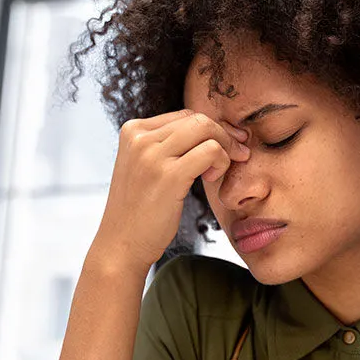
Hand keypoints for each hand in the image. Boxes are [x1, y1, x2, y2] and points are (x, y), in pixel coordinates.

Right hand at [92, 110, 249, 270]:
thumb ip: (167, 145)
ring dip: (225, 148)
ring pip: (206, 130)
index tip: (227, 145)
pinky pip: (211, 151)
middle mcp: (139, 137)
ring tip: (217, 172)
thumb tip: (211, 128)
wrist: (121, 244)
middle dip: (224, 135)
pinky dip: (221, 161)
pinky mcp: (168, 175)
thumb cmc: (140, 210)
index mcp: (132, 130)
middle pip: (198, 119)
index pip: (184, 116)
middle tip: (238, 155)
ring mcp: (152, 155)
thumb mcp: (145, 167)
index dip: (211, 129)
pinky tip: (211, 179)